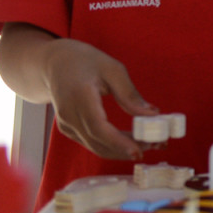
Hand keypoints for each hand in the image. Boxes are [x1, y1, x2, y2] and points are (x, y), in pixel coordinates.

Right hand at [40, 38, 157, 160]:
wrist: (55, 63)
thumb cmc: (86, 61)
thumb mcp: (112, 69)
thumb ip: (130, 94)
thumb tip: (152, 114)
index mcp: (79, 96)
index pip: (97, 126)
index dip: (118, 142)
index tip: (138, 151)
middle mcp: (68, 114)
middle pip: (98, 141)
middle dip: (128, 148)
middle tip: (157, 145)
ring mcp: (66, 124)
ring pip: (95, 146)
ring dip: (122, 150)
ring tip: (151, 144)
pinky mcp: (68, 129)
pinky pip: (92, 142)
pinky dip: (112, 145)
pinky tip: (132, 141)